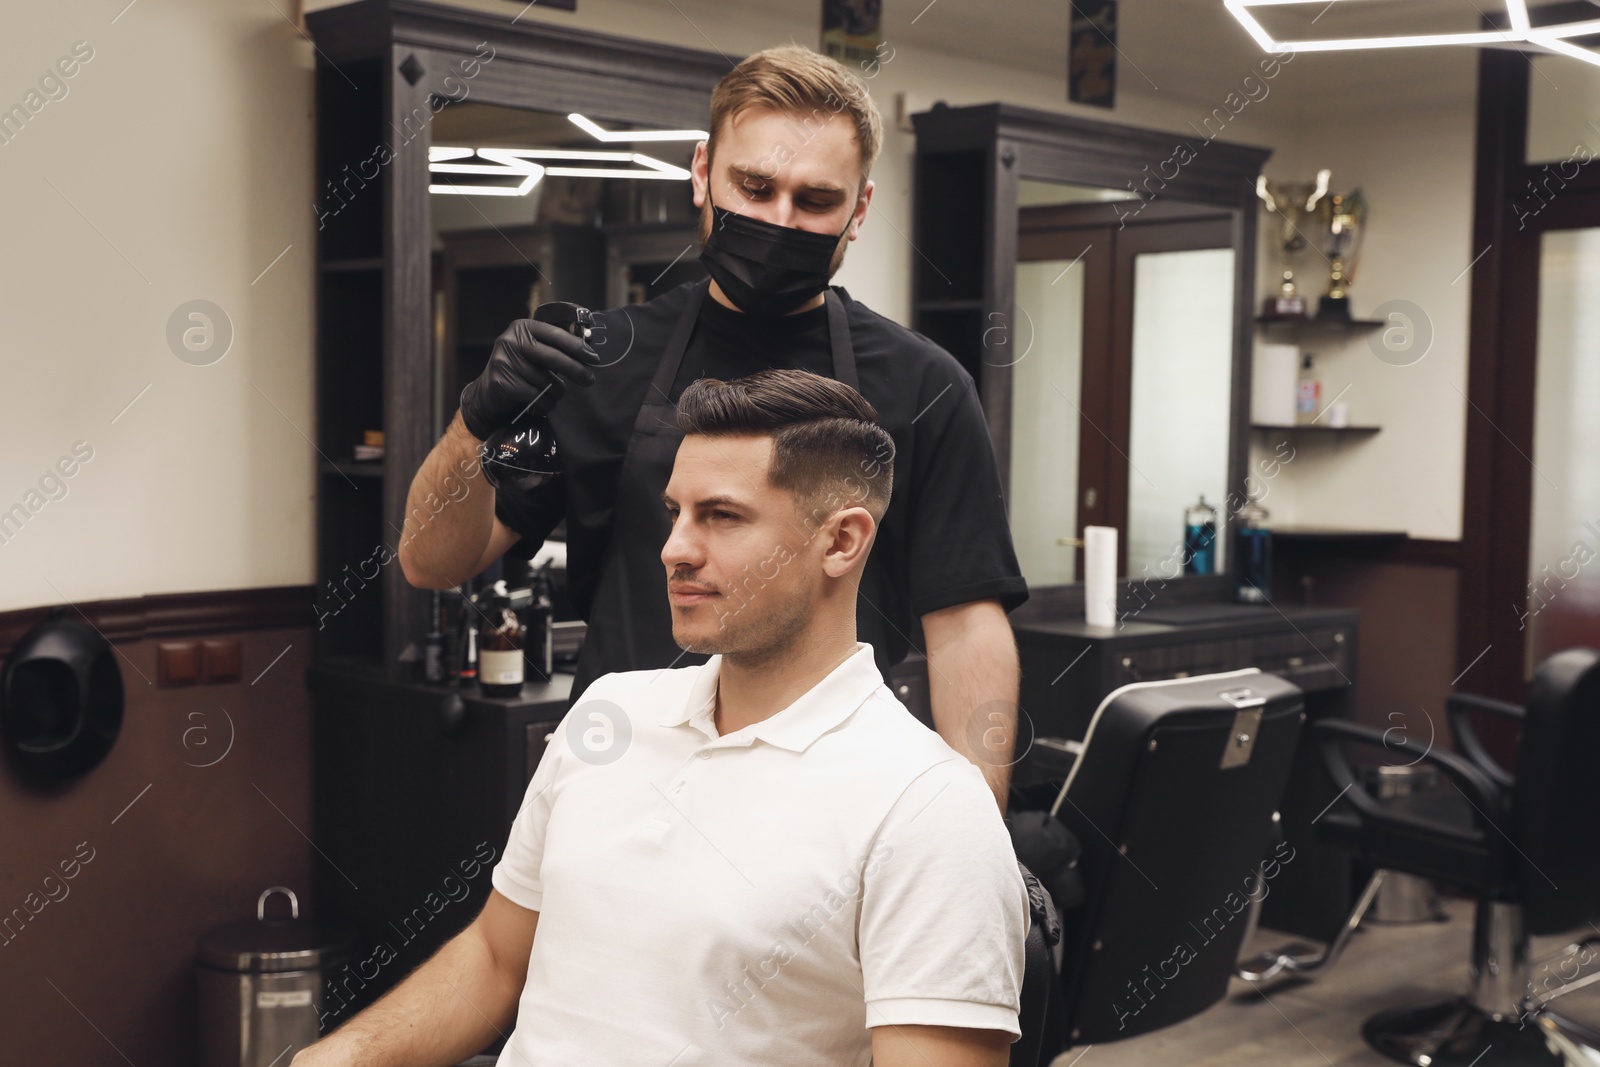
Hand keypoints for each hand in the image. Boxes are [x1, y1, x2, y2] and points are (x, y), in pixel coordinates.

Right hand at [459, 316, 600, 440]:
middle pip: (553, 357)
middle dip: (576, 370)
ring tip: (556, 394)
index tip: (594, 358)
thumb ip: (554, 348)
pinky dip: (545, 403)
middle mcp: (511, 341)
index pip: (556, 335)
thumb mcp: (533, 352)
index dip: (577, 347)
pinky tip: (545, 404)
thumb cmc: (518, 371)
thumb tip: (588, 351)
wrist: (487, 394)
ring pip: (546, 380)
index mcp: (522, 327)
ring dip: (557, 391)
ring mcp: (504, 361)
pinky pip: (536, 396)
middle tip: (589, 380)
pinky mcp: (502, 382)